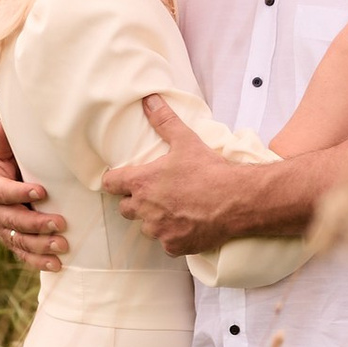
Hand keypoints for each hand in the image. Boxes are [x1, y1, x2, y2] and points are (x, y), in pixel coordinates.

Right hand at [0, 122, 66, 271]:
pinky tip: (56, 265)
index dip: (18, 193)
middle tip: (60, 223)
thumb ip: (4, 141)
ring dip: (40, 245)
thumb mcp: (3, 148)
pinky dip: (38, 261)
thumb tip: (1, 126)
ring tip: (62, 246)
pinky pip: (23, 253)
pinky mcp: (12, 239)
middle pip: (11, 220)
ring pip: (19, 240)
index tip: (42, 192)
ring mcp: (1, 226)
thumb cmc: (7, 158)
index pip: (0, 192)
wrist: (5, 177)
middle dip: (36, 223)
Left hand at [102, 98, 273, 255]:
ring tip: (176, 209)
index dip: (115, 180)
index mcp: (142, 183)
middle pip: (126, 209)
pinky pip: (167, 243)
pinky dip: (175, 236)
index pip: (110, 184)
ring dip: (156, 220)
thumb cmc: (209, 171)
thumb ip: (164, 121)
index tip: (122, 179)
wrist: (236, 200)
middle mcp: (145, 209)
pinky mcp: (174, 246)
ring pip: (147, 227)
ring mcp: (159, 231)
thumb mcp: (186, 141)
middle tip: (156, 193)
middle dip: (137, 201)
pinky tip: (189, 225)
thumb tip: (150, 100)